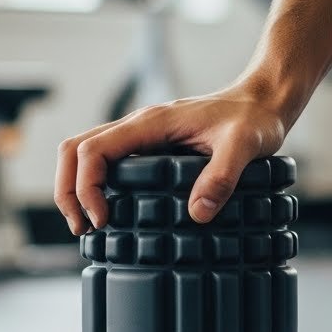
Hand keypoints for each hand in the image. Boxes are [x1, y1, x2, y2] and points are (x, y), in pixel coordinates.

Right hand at [54, 73, 293, 233]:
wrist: (263, 102)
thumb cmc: (253, 119)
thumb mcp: (244, 146)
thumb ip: (221, 176)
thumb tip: (197, 213)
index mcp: (150, 123)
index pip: (92, 150)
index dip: (86, 188)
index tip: (103, 219)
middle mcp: (137, 127)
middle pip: (74, 150)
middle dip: (69, 190)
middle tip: (83, 228)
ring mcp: (140, 136)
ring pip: (84, 154)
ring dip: (76, 188)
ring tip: (89, 226)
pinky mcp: (148, 147)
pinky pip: (106, 161)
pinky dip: (94, 185)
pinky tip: (110, 211)